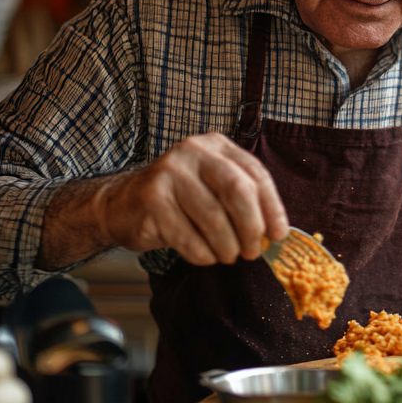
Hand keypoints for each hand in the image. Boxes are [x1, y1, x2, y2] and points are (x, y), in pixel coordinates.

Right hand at [97, 133, 288, 265]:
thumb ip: (242, 201)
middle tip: (253, 251)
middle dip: (251, 228)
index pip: (256, 174)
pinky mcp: (152, 199)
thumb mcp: (212, 188)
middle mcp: (193, 152)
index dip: (272, 208)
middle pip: (238, 191)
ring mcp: (170, 173)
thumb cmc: (179, 201)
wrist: (122, 204)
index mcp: (216, 145)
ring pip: (214, 218)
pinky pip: (188, 237)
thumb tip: (276, 234)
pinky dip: (203, 254)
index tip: (279, 235)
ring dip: (227, 247)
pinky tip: (205, 257)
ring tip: (228, 256)